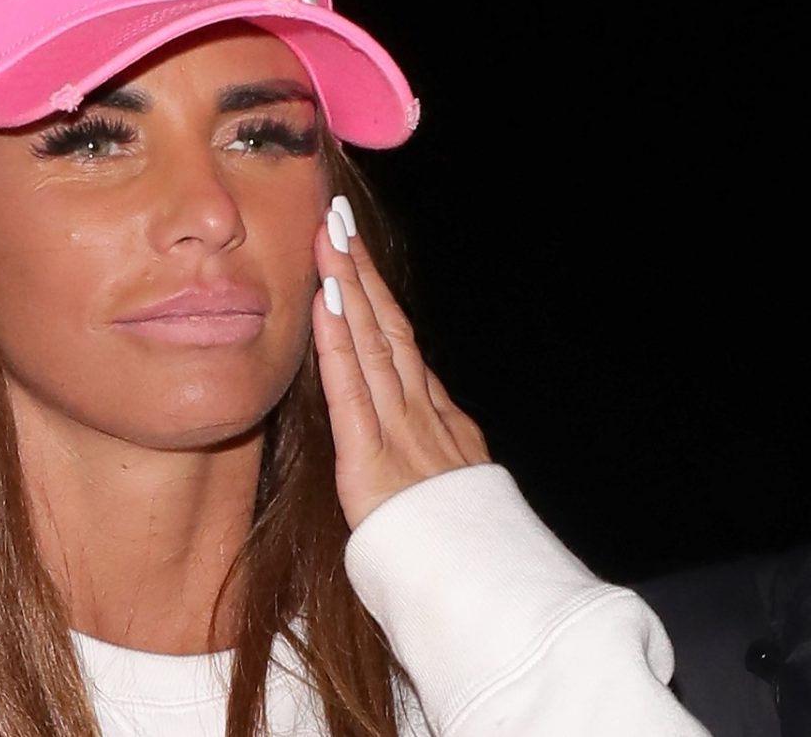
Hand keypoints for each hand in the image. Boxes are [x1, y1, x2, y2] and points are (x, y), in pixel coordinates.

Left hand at [313, 195, 490, 529]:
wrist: (485, 592)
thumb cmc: (464, 554)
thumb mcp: (460, 491)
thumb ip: (441, 452)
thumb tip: (431, 417)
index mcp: (441, 423)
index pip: (401, 345)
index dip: (376, 294)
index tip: (356, 251)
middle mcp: (422, 416)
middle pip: (388, 328)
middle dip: (361, 270)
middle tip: (338, 218)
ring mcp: (400, 434)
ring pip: (372, 345)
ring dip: (348, 287)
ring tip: (327, 238)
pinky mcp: (371, 462)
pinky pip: (351, 392)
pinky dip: (337, 343)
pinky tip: (324, 302)